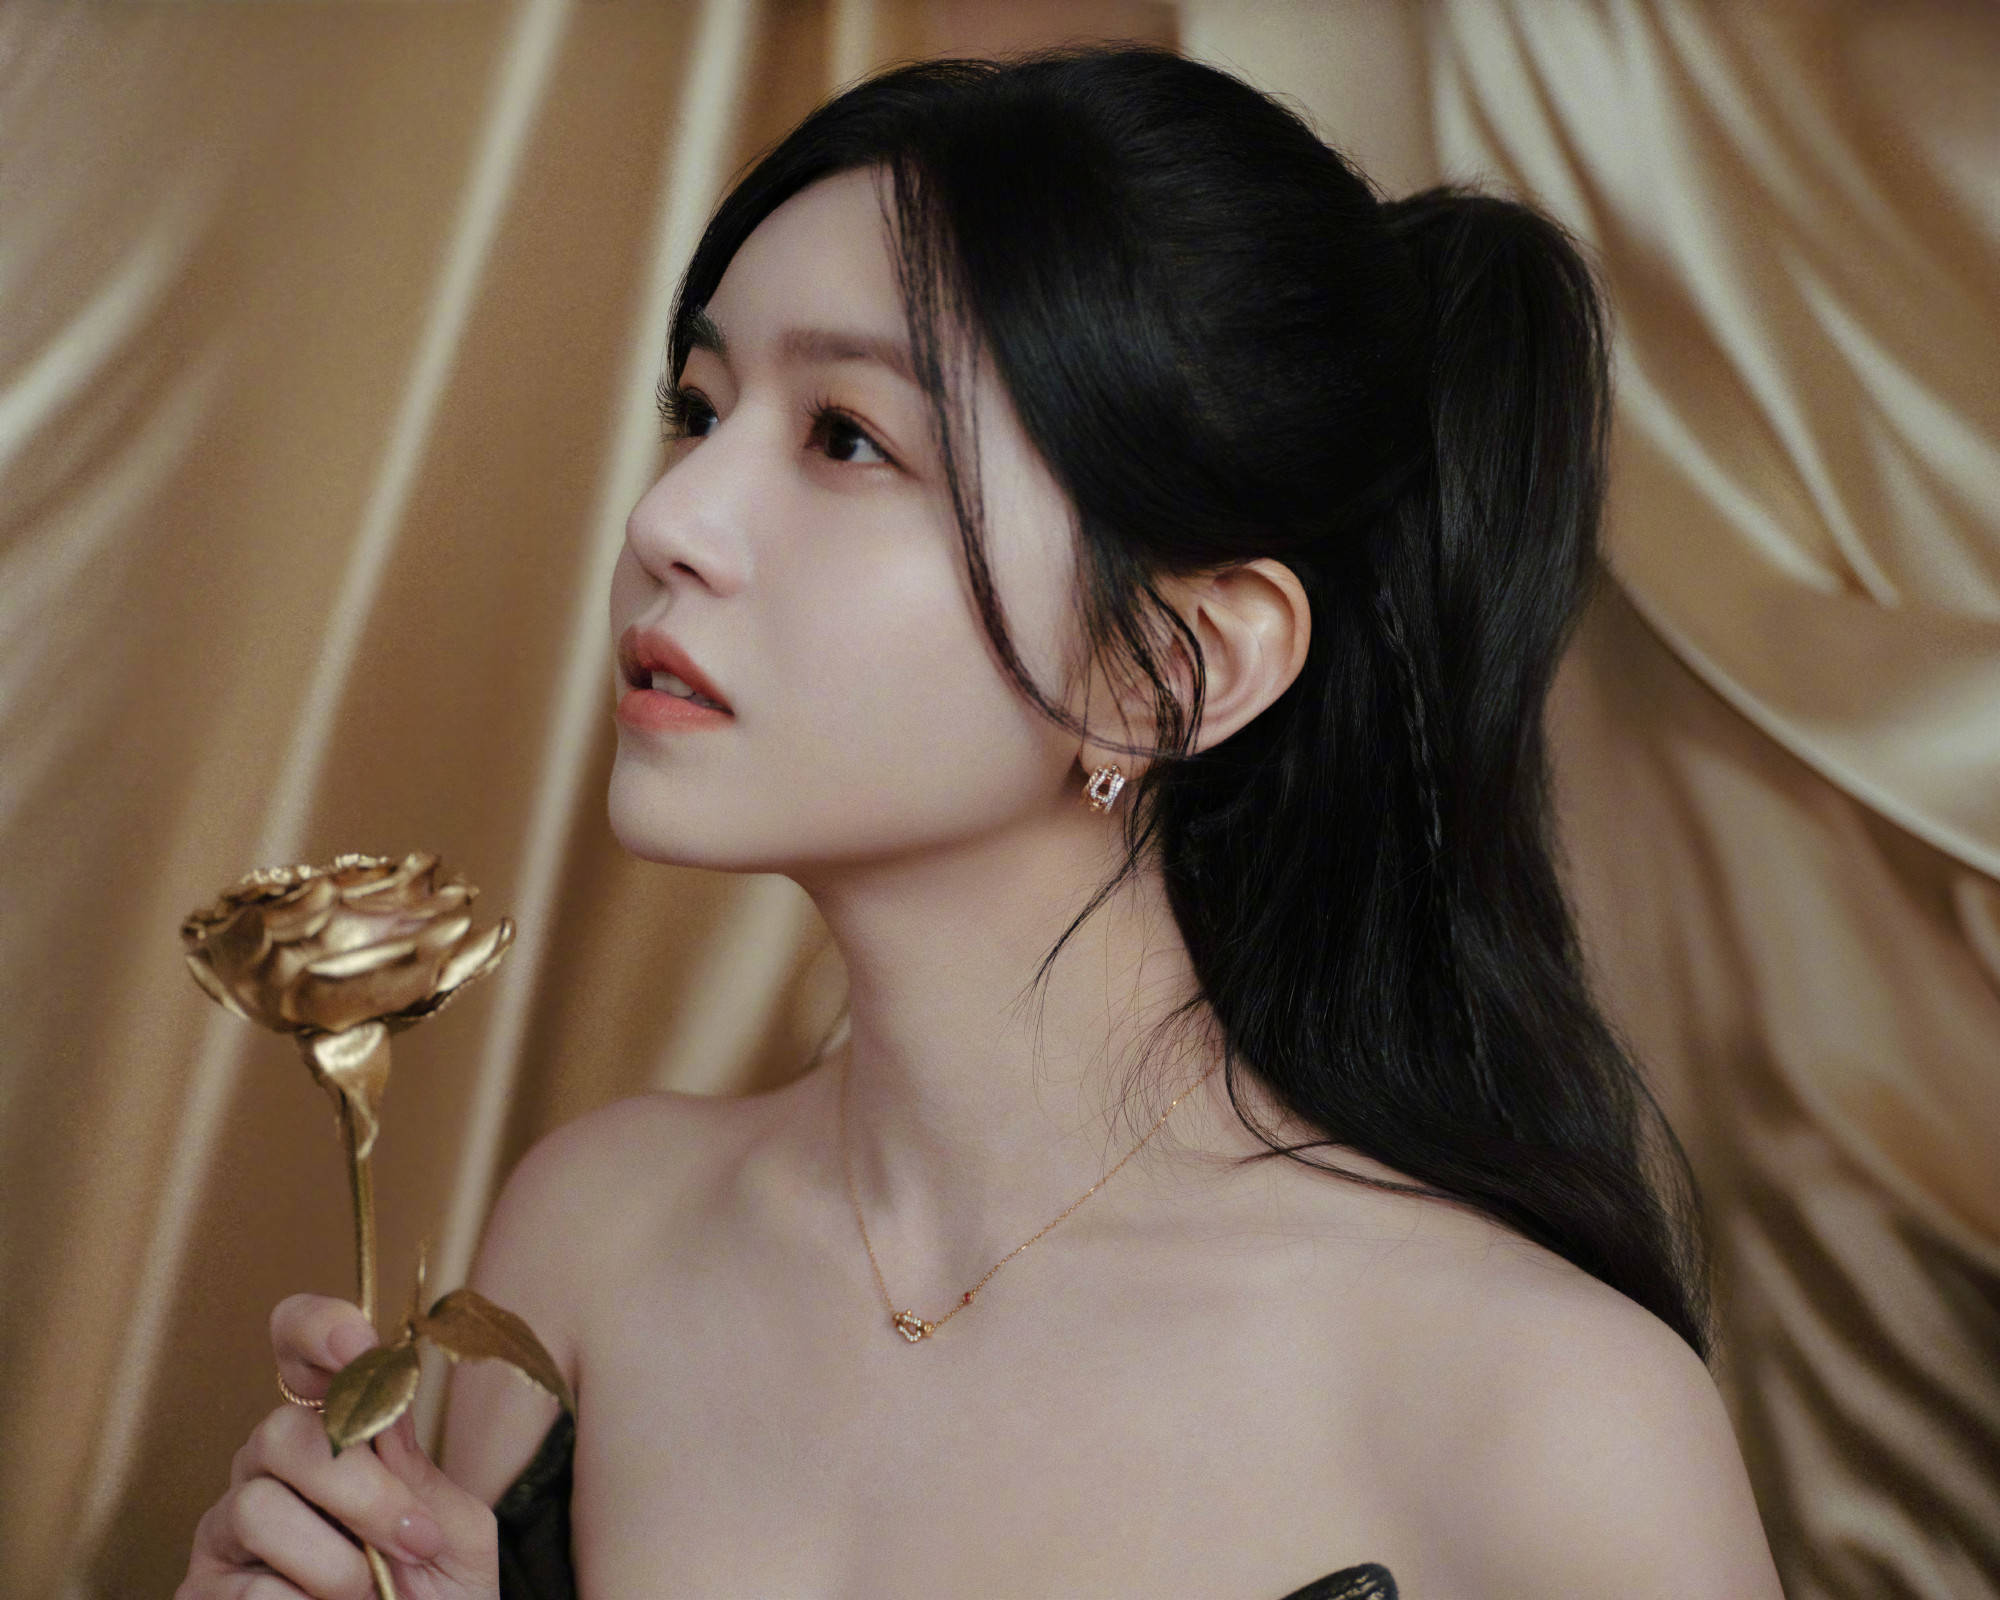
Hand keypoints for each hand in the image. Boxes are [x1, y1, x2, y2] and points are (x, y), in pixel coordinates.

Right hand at [179, 1294, 499, 1599]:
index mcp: (335, 1434)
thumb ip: (419, 1474)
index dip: (316, 1330)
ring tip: (369, 1595)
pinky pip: (244, 1588)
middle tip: (414, 1542)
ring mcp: (228, 1531)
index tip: (356, 1344)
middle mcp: (270, 1469)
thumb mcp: (453, 1532)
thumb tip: (382, 1411)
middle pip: (279, 1432)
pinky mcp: (202, 1593)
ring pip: (257, 1507)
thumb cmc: (439, 1598)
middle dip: (359, 1490)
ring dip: (335, 1562)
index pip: (299, 1350)